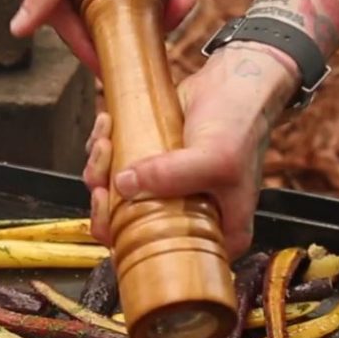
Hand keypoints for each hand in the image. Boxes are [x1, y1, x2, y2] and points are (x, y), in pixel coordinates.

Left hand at [83, 41, 302, 259]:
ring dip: (99, 167)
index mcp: (214, 235)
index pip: (159, 257)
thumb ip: (173, 176)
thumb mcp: (215, 158)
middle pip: (125, 229)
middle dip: (104, 199)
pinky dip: (101, 148)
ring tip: (108, 140)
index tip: (111, 205)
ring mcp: (162, 195)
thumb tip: (124, 185)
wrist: (234, 80)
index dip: (122, 238)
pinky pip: (110, 169)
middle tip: (105, 171)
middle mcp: (185, 220)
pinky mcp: (147, 168)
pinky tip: (109, 126)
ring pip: (112, 197)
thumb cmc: (239, 122)